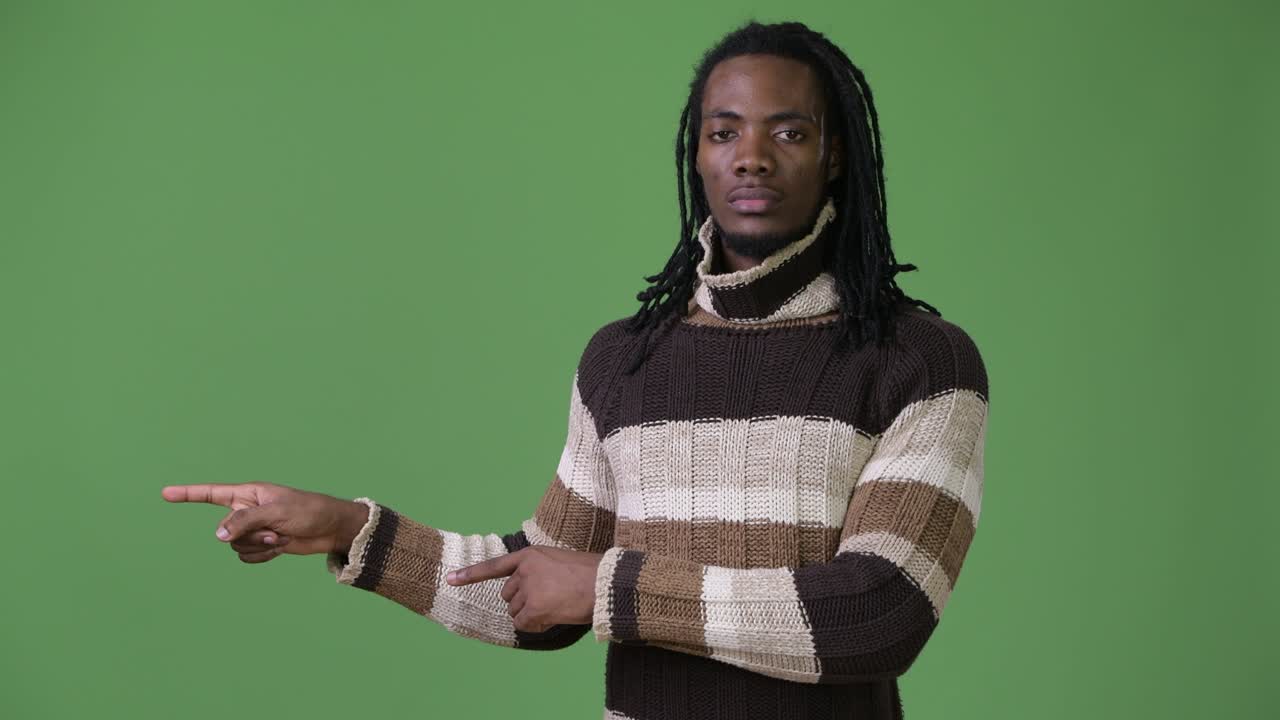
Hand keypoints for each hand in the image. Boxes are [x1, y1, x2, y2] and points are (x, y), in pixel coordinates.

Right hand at [161, 481, 368, 562]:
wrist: (330, 528)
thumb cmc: (308, 511)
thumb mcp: (276, 512)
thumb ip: (245, 521)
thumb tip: (218, 535)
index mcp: (248, 494)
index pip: (211, 493)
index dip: (188, 494)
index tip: (165, 494)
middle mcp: (246, 511)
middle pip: (225, 531)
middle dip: (250, 535)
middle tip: (276, 530)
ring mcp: (253, 529)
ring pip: (236, 547)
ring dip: (259, 547)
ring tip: (281, 537)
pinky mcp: (262, 544)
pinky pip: (248, 557)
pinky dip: (264, 556)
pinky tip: (281, 547)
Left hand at [445, 547, 603, 631]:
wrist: (606, 583)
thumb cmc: (590, 574)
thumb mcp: (558, 562)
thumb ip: (538, 572)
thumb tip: (526, 597)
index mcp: (529, 555)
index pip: (494, 566)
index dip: (469, 574)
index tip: (449, 579)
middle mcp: (524, 570)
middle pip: (508, 595)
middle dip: (524, 602)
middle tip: (551, 600)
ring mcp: (528, 589)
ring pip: (515, 611)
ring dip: (531, 614)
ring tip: (557, 606)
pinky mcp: (533, 608)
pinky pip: (523, 625)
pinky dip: (536, 626)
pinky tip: (554, 617)